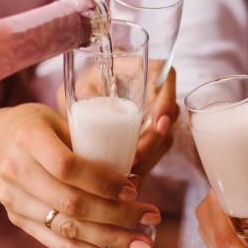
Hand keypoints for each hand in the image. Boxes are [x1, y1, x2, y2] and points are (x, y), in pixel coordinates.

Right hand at [0, 104, 161, 247]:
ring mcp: (13, 199)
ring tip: (143, 244)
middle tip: (152, 217)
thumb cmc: (42, 127)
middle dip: (117, 215)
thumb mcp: (63, 119)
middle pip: (70, 203)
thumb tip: (136, 177)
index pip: (67, 167)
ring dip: (109, 241)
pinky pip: (57, 244)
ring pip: (66, 228)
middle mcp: (14, 170)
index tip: (134, 189)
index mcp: (27, 137)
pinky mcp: (17, 220)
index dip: (103, 182)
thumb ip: (92, 143)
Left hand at [58, 62, 179, 178]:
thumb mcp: (78, 87)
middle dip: (156, 139)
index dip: (168, 96)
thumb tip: (90, 114)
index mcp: (137, 69)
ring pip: (165, 136)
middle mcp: (152, 91)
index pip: (165, 73)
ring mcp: (154, 115)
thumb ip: (85, 95)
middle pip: (169, 113)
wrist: (81, 101)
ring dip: (151, 155)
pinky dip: (145, 165)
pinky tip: (131, 178)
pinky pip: (156, 151)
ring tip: (131, 171)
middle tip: (138, 156)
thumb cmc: (80, 88)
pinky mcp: (150, 136)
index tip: (158, 121)